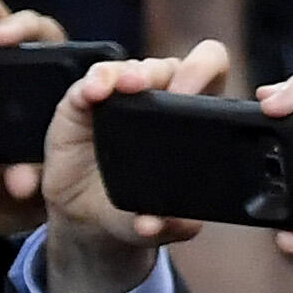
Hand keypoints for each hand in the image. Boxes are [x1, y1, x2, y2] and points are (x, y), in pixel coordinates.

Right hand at [37, 40, 236, 292]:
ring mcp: (120, 96)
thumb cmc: (134, 210)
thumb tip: (158, 225)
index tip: (195, 98)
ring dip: (132, 74)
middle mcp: (156, 96)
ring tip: (128, 86)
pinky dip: (95, 80)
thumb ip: (169, 225)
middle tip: (172, 95)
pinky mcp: (83, 102)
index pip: (209, 69)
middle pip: (170, 66)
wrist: (88, 221)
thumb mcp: (161, 224)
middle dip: (173, 73)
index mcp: (190, 114)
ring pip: (132, 69)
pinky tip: (93, 92)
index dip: (205, 72)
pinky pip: (92, 80)